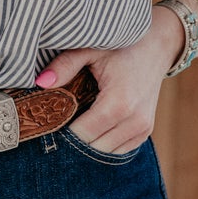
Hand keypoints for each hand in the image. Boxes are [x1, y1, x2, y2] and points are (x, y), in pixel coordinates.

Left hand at [35, 6, 184, 154]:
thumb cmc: (121, 46)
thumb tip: (41, 83)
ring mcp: (143, 129)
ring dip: (90, 142)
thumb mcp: (91, 49)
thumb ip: (65, 65)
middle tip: (60, 121)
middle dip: (74, 139)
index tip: (50, 119)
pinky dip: (104, 142)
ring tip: (77, 121)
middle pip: (93, 147)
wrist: (156, 46)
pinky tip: (94, 125)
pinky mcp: (146, 132)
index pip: (83, 134)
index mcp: (120, 103)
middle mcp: (134, 121)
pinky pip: (119, 150)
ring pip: (106, 153)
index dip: (63, 130)